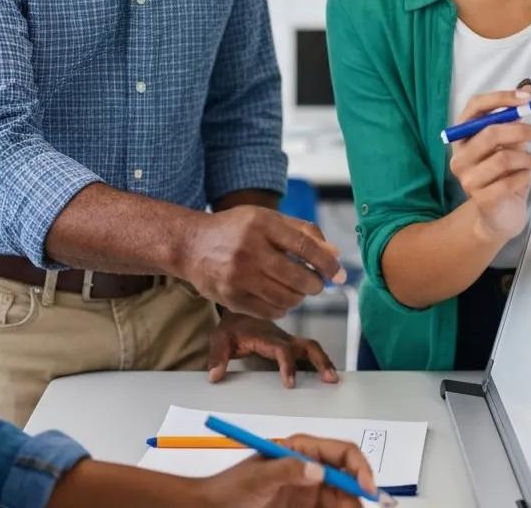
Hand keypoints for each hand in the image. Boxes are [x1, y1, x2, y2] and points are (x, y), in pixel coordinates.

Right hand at [183, 206, 345, 319]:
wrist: (191, 245)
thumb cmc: (236, 229)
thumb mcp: (267, 218)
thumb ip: (303, 232)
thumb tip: (335, 254)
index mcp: (261, 224)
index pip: (305, 247)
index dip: (327, 263)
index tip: (339, 273)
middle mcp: (249, 249)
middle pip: (299, 277)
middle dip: (315, 284)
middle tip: (317, 283)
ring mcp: (238, 276)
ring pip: (287, 299)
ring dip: (299, 297)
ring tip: (297, 289)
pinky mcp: (231, 298)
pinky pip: (270, 312)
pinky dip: (282, 308)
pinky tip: (280, 297)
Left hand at [196, 434, 375, 507]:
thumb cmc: (231, 488)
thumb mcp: (259, 477)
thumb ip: (288, 470)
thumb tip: (318, 470)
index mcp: (302, 450)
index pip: (342, 453)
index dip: (360, 468)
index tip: (368, 489)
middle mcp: (310, 469)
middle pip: (348, 479)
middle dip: (358, 495)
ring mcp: (308, 493)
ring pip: (342, 500)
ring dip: (349, 507)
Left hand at [208, 312, 338, 387]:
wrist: (238, 312)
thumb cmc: (231, 326)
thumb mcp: (219, 338)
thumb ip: (216, 356)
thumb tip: (215, 376)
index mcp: (266, 336)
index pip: (281, 350)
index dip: (288, 365)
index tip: (290, 384)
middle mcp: (281, 338)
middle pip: (307, 345)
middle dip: (320, 361)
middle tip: (330, 379)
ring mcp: (288, 341)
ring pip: (312, 348)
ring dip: (324, 362)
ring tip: (333, 379)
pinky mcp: (291, 346)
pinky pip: (308, 353)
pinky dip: (320, 362)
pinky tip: (327, 376)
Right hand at [450, 87, 530, 245]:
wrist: (498, 217)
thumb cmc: (502, 176)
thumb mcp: (509, 144)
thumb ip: (513, 120)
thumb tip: (527, 88)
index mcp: (462, 136)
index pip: (474, 107)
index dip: (500, 99)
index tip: (528, 98)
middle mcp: (459, 155)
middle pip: (490, 132)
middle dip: (521, 130)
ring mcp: (467, 178)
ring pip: (503, 158)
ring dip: (527, 158)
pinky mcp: (480, 198)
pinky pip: (511, 181)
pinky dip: (526, 177)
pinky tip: (527, 178)